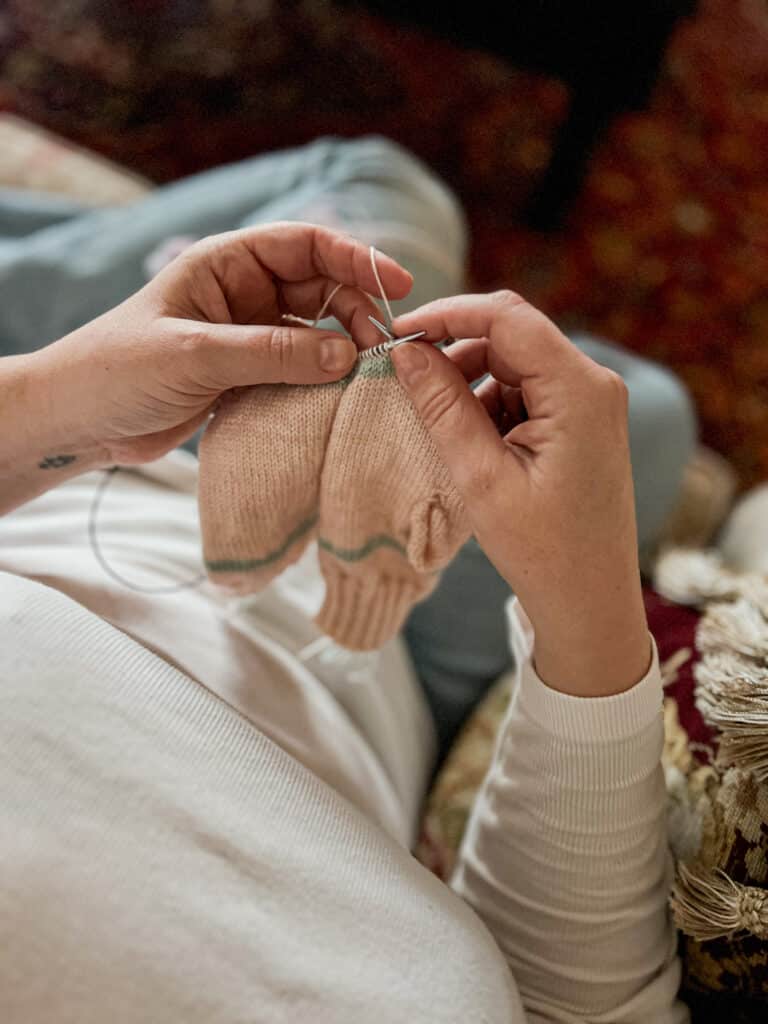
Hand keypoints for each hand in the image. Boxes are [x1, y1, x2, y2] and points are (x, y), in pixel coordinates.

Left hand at [2, 223, 411, 511]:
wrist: (79, 421)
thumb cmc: (118, 370)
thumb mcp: (196, 355)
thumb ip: (272, 352)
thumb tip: (347, 355)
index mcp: (226, 264)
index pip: (305, 244)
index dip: (356, 257)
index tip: (397, 284)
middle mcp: (243, 294)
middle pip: (321, 288)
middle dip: (357, 311)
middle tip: (382, 350)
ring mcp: (248, 336)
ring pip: (316, 332)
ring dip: (344, 350)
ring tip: (366, 378)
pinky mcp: (247, 376)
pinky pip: (299, 371)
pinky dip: (323, 381)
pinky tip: (341, 398)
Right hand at [391, 292, 650, 695]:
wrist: (590, 602)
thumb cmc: (542, 550)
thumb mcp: (481, 478)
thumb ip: (443, 407)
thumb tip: (407, 352)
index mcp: (578, 391)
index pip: (506, 318)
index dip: (447, 314)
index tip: (397, 333)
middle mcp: (593, 384)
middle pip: (512, 335)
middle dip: (455, 350)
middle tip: (406, 380)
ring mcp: (590, 402)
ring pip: (515, 362)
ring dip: (470, 381)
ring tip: (441, 427)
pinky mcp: (581, 421)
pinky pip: (526, 390)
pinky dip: (490, 404)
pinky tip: (471, 443)